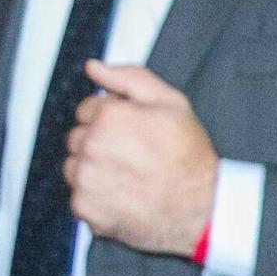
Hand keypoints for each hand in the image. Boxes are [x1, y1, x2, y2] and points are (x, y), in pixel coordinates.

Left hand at [65, 61, 217, 255]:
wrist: (203, 208)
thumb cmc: (189, 156)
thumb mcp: (170, 103)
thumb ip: (128, 78)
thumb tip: (94, 67)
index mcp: (109, 117)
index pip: (86, 109)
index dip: (110, 119)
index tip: (131, 133)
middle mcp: (92, 146)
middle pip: (77, 137)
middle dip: (98, 143)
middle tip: (132, 156)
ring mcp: (86, 178)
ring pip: (73, 166)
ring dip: (92, 170)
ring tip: (127, 177)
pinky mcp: (84, 207)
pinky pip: (77, 195)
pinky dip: (95, 197)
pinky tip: (122, 196)